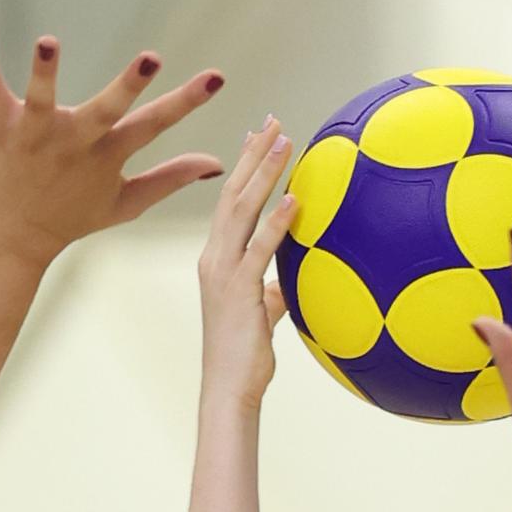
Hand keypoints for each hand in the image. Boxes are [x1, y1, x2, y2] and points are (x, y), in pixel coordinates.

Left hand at [0, 25, 223, 270]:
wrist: (12, 239)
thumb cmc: (70, 218)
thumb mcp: (125, 202)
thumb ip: (169, 179)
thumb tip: (215, 163)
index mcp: (107, 155)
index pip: (154, 125)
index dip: (186, 102)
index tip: (215, 78)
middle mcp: (76, 143)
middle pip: (106, 111)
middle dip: (128, 85)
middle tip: (150, 59)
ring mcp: (38, 135)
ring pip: (44, 99)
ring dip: (45, 71)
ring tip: (48, 43)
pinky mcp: (3, 127)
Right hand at [198, 120, 296, 410]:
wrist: (228, 390)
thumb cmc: (244, 358)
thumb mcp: (260, 315)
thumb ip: (273, 292)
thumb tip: (291, 283)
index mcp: (217, 260)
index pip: (230, 203)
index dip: (244, 167)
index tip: (259, 136)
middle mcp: (214, 258)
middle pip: (232, 193)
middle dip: (253, 154)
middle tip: (272, 121)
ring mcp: (224, 272)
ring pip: (242, 210)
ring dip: (264, 172)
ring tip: (284, 140)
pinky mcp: (239, 290)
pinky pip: (261, 249)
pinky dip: (278, 222)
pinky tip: (296, 199)